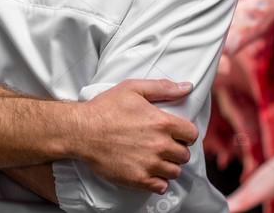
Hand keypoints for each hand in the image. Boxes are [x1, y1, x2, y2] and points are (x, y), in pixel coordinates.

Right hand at [72, 79, 196, 194]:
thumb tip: (187, 87)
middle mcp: (159, 145)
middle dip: (176, 150)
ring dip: (168, 166)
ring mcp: (149, 164)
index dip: (185, 133)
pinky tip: (149, 171)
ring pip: (175, 172)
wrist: (81, 131)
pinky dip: (158, 181)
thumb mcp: (133, 89)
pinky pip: (161, 186)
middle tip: (163, 145)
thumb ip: (163, 88)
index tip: (176, 133)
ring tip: (156, 159)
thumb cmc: (105, 108)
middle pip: (184, 155)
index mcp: (161, 122)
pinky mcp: (138, 179)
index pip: (192, 134)